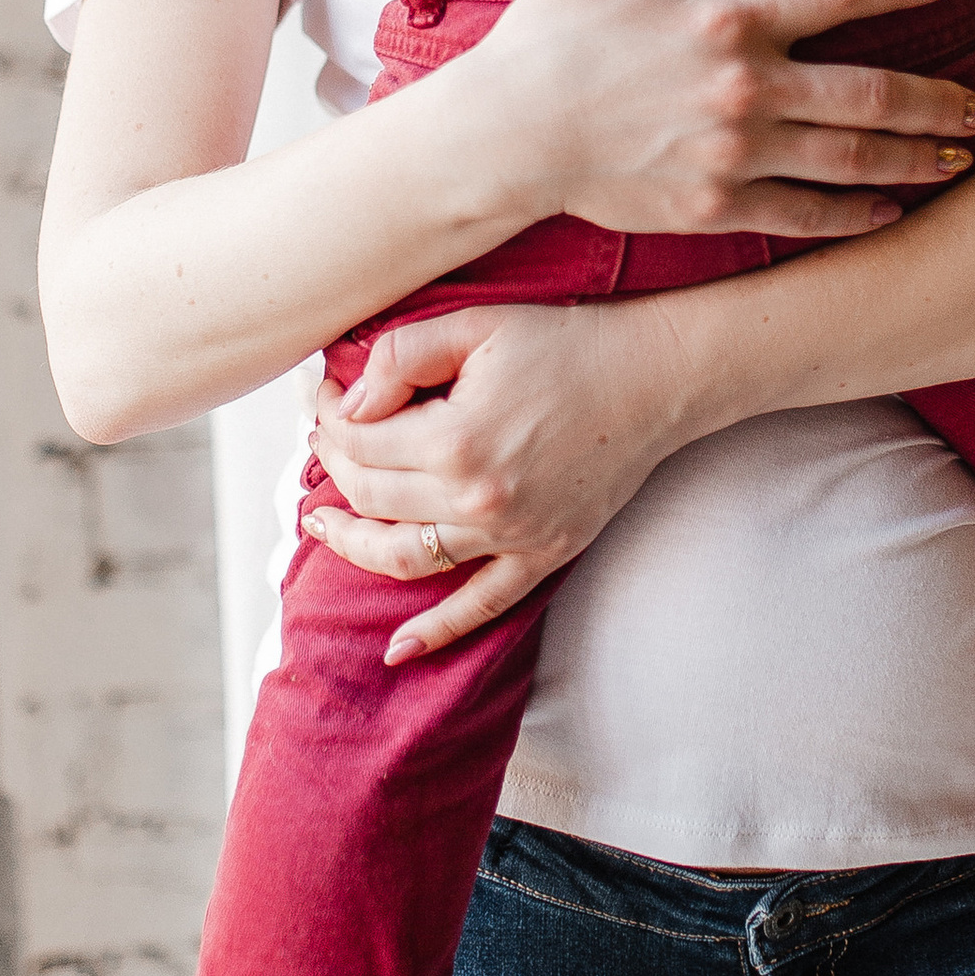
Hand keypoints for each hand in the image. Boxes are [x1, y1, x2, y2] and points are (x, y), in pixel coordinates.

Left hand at [306, 294, 700, 659]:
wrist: (653, 376)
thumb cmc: (564, 343)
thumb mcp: (474, 325)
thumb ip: (398, 357)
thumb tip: (348, 407)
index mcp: (453, 439)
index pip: (358, 442)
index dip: (329, 417)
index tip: (324, 396)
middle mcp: (475, 499)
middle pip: (370, 498)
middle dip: (334, 468)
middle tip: (324, 442)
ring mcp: (510, 536)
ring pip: (405, 558)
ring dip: (353, 547)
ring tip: (321, 528)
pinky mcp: (543, 555)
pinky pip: (480, 606)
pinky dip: (436, 632)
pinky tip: (396, 650)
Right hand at [466, 0, 974, 239]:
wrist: (504, 137)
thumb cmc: (547, 41)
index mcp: (727, 22)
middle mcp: (745, 90)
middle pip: (872, 92)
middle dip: (940, 99)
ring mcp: (735, 156)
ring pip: (853, 158)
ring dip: (916, 158)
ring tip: (959, 157)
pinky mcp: (717, 208)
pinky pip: (806, 216)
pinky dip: (857, 215)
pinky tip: (891, 209)